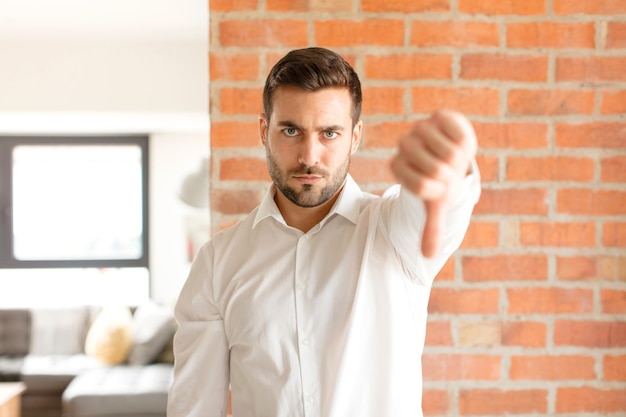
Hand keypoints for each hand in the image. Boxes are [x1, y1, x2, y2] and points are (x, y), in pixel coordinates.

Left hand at [390, 110, 476, 257]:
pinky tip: (457, 144)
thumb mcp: (436, 203)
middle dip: (450, 176)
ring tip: (453, 158)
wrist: (451, 152)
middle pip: (435, 169)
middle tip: (448, 171)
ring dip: (458, 161)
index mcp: (398, 166)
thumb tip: (427, 255)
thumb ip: (431, 228)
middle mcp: (405, 145)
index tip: (438, 185)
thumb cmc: (441, 180)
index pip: (420, 187)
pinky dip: (465, 144)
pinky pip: (458, 134)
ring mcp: (421, 129)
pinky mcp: (440, 116)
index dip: (437, 190)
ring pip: (448, 152)